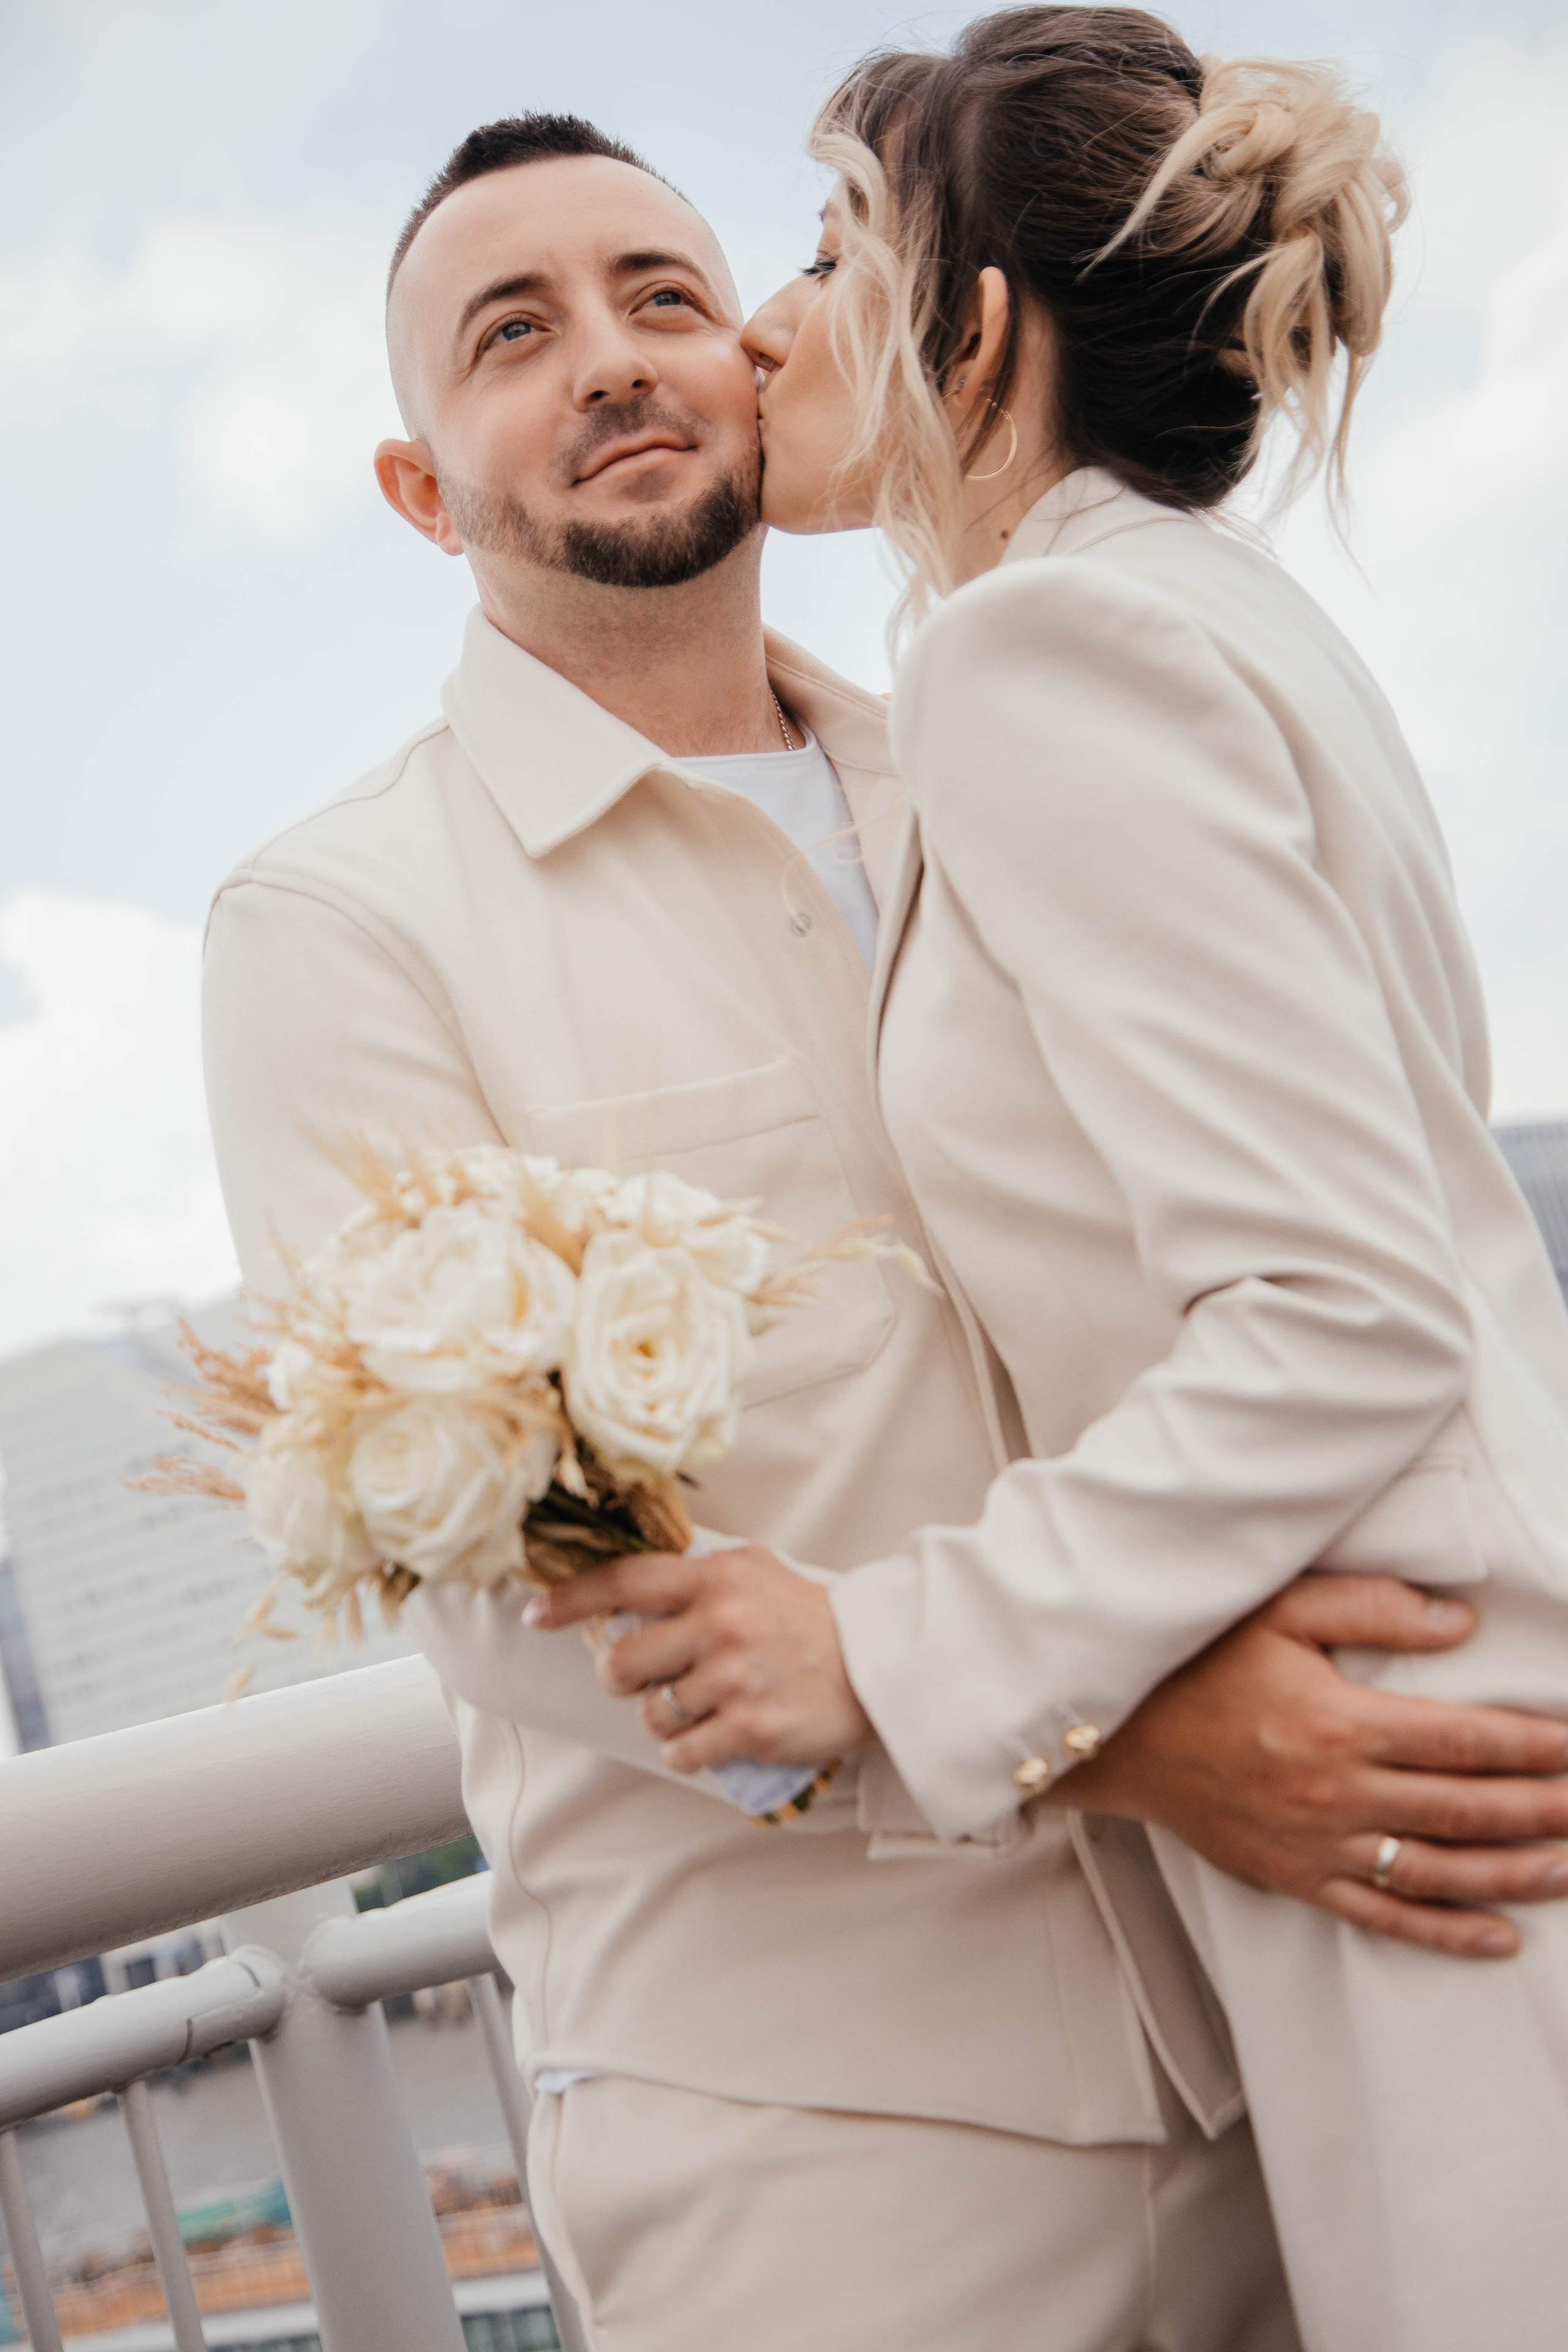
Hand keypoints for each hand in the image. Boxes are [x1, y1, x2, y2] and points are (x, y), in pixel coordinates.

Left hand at [522, 1546, 874, 1770]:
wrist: (876, 1662)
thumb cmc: (806, 1617)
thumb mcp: (753, 1570)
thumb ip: (695, 1574)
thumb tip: (628, 1586)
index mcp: (715, 1578)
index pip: (623, 1580)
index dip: (572, 1598)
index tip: (538, 1614)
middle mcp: (720, 1624)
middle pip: (621, 1663)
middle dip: (621, 1679)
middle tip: (645, 1678)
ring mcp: (735, 1679)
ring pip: (651, 1714)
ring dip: (662, 1717)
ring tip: (698, 1706)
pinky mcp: (750, 1729)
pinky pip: (682, 1752)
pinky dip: (686, 1751)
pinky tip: (712, 1736)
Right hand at [1060, 1573, 1567, 1958]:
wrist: (1112, 1732)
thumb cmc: (1195, 1661)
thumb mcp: (1278, 1610)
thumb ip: (1370, 1607)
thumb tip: (1458, 1623)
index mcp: (1338, 1722)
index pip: (1463, 1739)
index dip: (1532, 1745)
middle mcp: (1335, 1792)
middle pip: (1465, 1808)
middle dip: (1543, 1809)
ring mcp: (1315, 1845)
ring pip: (1438, 1870)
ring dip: (1513, 1873)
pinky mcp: (1293, 1878)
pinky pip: (1382, 1916)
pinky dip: (1444, 1932)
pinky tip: (1497, 1936)